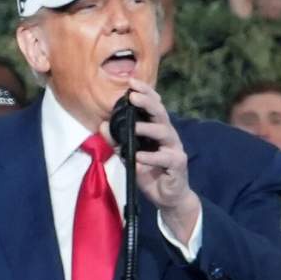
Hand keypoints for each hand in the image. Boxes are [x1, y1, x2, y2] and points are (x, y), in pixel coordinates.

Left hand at [100, 79, 199, 242]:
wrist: (167, 197)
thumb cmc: (150, 173)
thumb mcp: (130, 156)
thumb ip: (117, 141)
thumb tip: (103, 125)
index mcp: (157, 129)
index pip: (153, 105)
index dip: (144, 92)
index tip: (131, 82)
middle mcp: (168, 135)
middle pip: (160, 113)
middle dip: (147, 102)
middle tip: (133, 96)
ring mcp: (174, 148)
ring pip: (165, 132)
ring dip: (148, 128)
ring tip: (134, 127)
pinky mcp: (178, 164)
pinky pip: (165, 158)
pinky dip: (151, 157)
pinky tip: (139, 157)